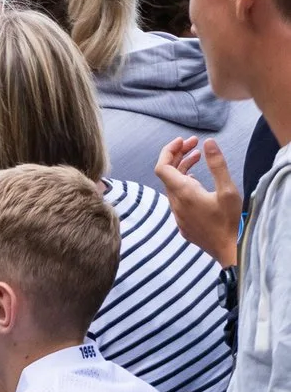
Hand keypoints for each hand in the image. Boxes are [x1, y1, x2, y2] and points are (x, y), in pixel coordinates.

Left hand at [155, 136, 241, 266]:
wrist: (228, 250)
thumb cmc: (229, 221)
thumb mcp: (227, 190)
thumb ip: (217, 165)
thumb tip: (208, 143)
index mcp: (183, 193)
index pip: (162, 166)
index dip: (169, 150)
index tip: (184, 140)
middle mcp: (175, 203)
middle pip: (167, 174)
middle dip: (178, 155)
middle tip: (194, 143)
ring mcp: (177, 214)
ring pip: (173, 186)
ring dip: (182, 168)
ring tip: (198, 157)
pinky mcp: (183, 221)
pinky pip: (177, 198)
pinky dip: (183, 183)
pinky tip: (196, 181)